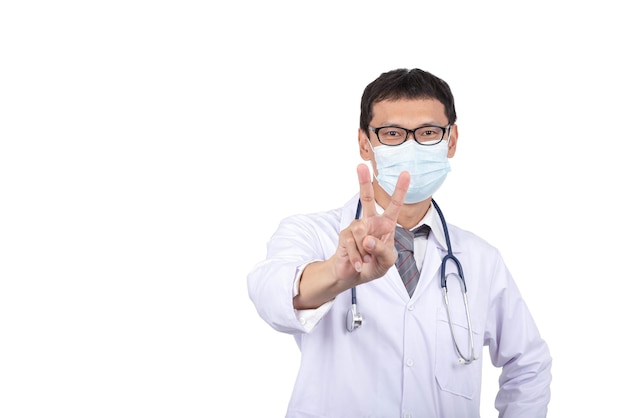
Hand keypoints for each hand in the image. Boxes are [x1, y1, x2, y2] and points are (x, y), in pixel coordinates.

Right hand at [332, 163, 408, 284]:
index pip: (394, 205)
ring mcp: (356, 227)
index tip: (406, 174)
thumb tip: (367, 239)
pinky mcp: (345, 235)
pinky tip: (359, 264)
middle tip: (361, 166)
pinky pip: (353, 245)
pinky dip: (358, 258)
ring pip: (363, 235)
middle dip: (363, 182)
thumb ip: (381, 249)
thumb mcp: (387, 261)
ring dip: (367, 253)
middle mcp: (370, 222)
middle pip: (367, 198)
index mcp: (386, 224)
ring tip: (366, 259)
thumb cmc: (374, 265)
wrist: (353, 276)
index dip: (400, 190)